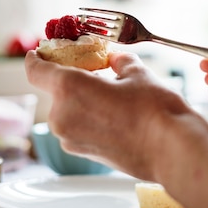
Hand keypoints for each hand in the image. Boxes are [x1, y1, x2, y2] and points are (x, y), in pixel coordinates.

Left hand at [25, 51, 192, 180]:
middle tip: (92, 70)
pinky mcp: (81, 153)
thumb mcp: (137, 73)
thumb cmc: (155, 110)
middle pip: (54, 90)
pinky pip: (76, 127)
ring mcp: (69, 138)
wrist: (171, 150)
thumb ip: (119, 62)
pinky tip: (112, 114)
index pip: (35, 70)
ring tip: (108, 94)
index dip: (35, 59)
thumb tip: (115, 60)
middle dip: (70, 79)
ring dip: (80, 100)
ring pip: (66, 110)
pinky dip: (87, 117)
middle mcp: (61, 114)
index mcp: (68, 87)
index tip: (38, 53)